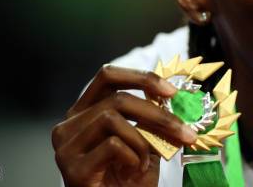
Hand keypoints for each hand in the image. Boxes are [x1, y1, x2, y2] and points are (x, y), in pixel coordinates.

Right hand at [52, 65, 196, 185]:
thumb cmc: (129, 181)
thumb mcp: (144, 142)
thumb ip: (149, 118)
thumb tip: (171, 95)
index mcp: (83, 112)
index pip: (107, 76)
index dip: (141, 78)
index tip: (171, 91)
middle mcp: (68, 126)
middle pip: (117, 98)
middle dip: (157, 114)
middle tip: (185, 131)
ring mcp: (66, 147)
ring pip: (112, 118)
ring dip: (143, 139)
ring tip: (148, 160)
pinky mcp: (73, 168)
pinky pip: (112, 145)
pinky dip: (134, 156)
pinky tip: (135, 170)